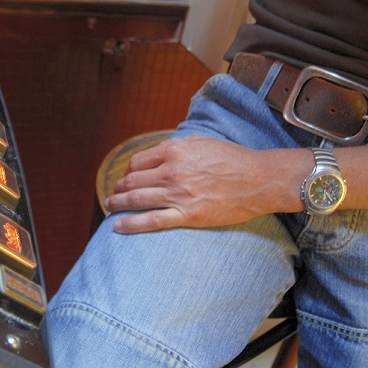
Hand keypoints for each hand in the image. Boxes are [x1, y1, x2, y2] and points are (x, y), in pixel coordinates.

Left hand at [104, 136, 309, 232]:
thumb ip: (175, 146)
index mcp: (174, 151)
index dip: (129, 171)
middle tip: (113, 194)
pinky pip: (151, 221)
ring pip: (137, 200)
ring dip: (118, 204)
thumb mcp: (200, 142)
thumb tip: (156, 154)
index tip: (127, 177)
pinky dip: (130, 224)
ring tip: (110, 207)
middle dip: (119, 188)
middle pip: (133, 181)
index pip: (138, 162)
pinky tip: (117, 226)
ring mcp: (178, 195)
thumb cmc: (232, 159)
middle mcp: (171, 172)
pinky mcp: (187, 215)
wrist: (258, 180)